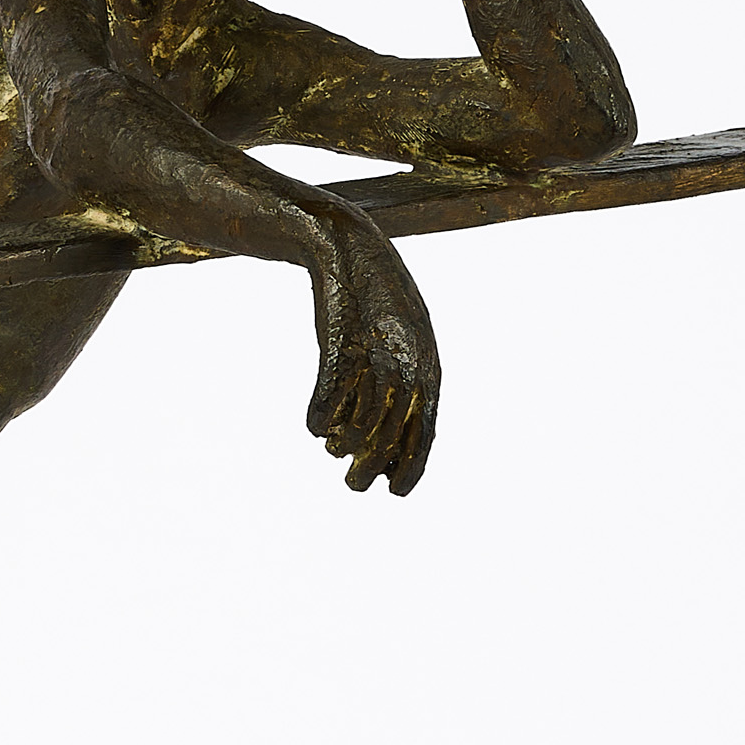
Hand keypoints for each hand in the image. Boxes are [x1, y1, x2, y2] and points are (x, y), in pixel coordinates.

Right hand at [306, 214, 438, 495]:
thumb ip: (407, 387)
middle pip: (388, 440)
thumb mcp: (405, 343)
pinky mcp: (338, 350)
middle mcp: (405, 370)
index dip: (410, 469)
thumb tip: (389, 444)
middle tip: (352, 485)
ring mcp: (371, 361)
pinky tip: (315, 423)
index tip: (394, 493)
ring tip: (332, 447)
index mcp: (428, 372)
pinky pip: (326, 404)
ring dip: (340, 445)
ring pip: (356, 428)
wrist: (350, 251)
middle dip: (367, 469)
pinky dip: (319, 420)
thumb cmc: (377, 306)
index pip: (425, 436)